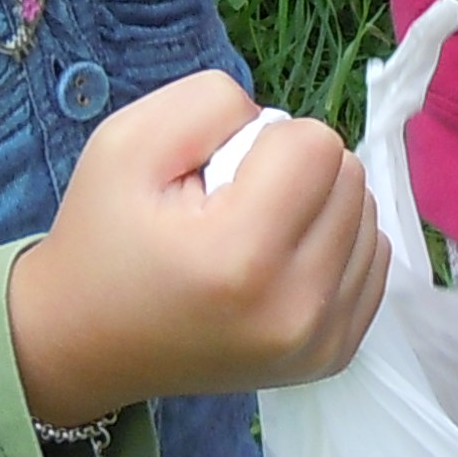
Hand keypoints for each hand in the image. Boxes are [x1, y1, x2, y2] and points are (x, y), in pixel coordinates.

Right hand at [7, 71, 386, 425]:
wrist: (85, 343)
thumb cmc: (101, 236)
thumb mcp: (127, 140)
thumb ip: (212, 101)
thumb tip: (284, 126)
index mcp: (241, 256)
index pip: (317, 144)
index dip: (263, 140)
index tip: (214, 176)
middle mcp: (296, 309)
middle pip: (349, 176)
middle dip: (295, 172)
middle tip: (230, 206)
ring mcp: (321, 341)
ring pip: (367, 215)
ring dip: (319, 207)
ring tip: (253, 235)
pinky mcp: (335, 355)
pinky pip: (372, 261)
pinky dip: (334, 246)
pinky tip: (281, 261)